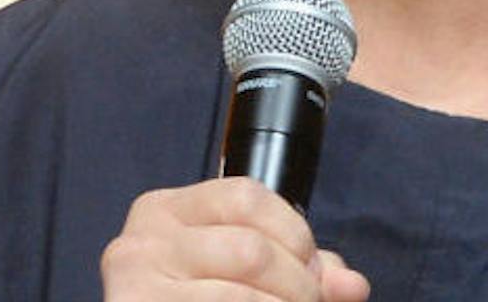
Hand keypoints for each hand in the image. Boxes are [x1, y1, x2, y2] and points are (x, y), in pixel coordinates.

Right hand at [101, 175, 369, 301]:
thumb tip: (353, 285)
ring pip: (240, 294)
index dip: (295, 235)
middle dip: (298, 285)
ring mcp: (134, 280)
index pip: (247, 196)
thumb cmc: (200, 301)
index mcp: (166, 211)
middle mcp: (142, 239)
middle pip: (251, 249)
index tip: (312, 271)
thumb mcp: (245, 275)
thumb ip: (300, 270)